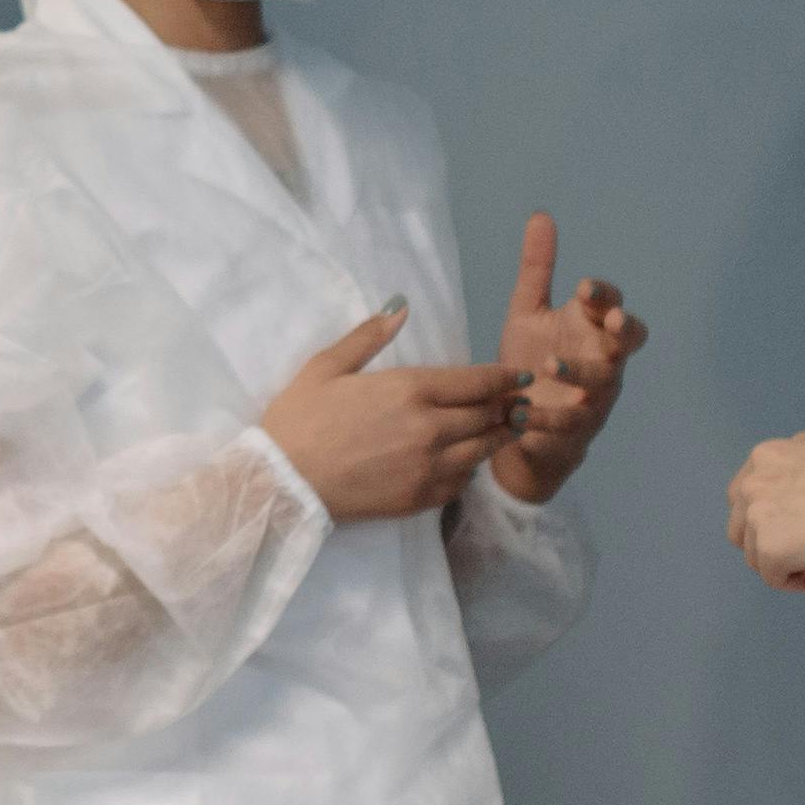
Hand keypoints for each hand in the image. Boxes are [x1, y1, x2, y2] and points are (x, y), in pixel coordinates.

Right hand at [258, 303, 530, 523]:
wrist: (283, 483)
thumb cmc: (299, 419)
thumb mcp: (326, 367)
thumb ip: (368, 337)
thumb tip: (401, 307)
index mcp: (409, 390)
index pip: (476, 381)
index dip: (504, 378)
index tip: (520, 376)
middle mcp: (430, 428)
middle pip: (487, 414)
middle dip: (509, 406)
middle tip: (522, 401)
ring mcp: (429, 466)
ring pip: (484, 449)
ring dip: (501, 436)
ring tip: (511, 428)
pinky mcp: (422, 497)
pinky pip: (463, 480)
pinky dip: (473, 467)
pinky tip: (471, 459)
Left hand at [490, 215, 647, 502]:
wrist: (519, 423)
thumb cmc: (530, 361)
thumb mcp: (527, 312)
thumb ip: (537, 269)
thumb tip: (541, 215)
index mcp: (591, 327)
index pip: (610, 303)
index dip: (604, 295)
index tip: (584, 288)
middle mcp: (602, 357)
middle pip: (630, 339)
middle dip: (624, 329)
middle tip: (611, 320)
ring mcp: (595, 394)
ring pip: (603, 381)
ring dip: (579, 372)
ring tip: (548, 364)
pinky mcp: (577, 427)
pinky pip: (570, 422)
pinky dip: (545, 416)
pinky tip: (518, 410)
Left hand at [728, 399, 804, 594]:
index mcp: (766, 455)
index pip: (750, 495)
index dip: (777, 514)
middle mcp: (751, 482)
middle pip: (744, 527)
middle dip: (773, 540)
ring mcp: (757, 516)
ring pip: (757, 555)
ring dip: (788, 563)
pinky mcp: (769, 549)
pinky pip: (774, 578)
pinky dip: (798, 583)